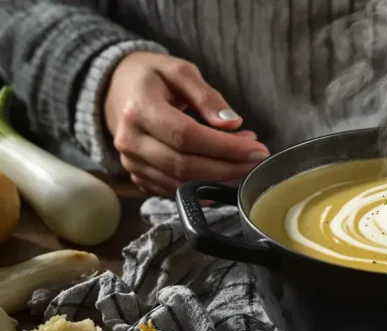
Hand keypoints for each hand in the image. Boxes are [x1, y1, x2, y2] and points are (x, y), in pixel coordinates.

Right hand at [104, 52, 269, 196]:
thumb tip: (232, 124)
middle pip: (185, 165)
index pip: (187, 136)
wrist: (117, 89)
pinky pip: (174, 191)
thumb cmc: (152, 77)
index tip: (257, 148)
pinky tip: (222, 172)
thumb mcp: (180, 71)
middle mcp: (131, 140)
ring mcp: (132, 163)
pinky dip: (203, 187)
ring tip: (243, 162)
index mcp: (139, 109)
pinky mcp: (138, 177)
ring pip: (181, 184)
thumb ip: (207, 96)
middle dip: (228, 167)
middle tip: (256, 160)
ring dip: (219, 178)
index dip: (225, 147)